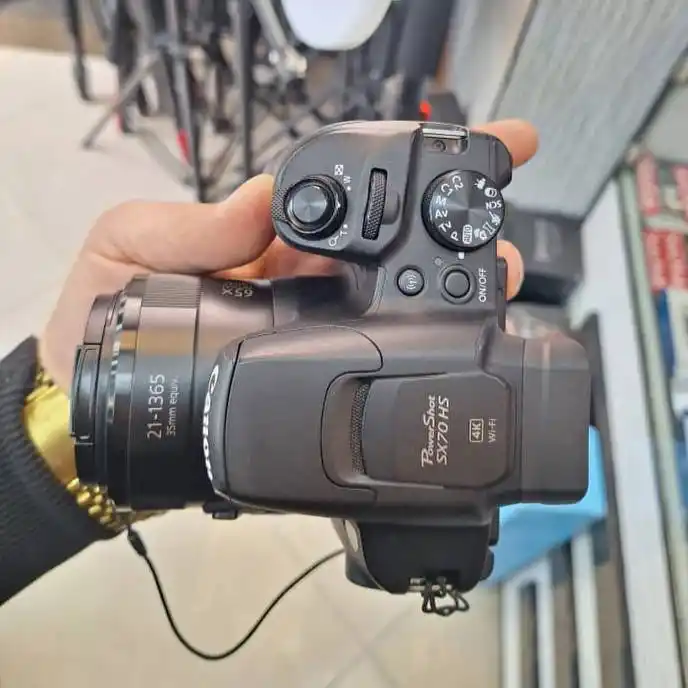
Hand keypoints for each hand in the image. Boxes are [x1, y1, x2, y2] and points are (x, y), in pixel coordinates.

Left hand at [40, 120, 537, 390]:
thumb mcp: (124, 250)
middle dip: (452, 239)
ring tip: (492, 291)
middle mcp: (297, 286)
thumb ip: (184, 226)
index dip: (405, 174)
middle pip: (388, 258)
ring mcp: (308, 333)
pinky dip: (412, 359)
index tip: (469, 152)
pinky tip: (449, 353)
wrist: (100, 408)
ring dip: (448, 299)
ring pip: (393, 311)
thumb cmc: (102, 318)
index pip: (346, 201)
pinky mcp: (309, 379)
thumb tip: (261, 197)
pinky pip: (368, 364)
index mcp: (266, 243)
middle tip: (497, 241)